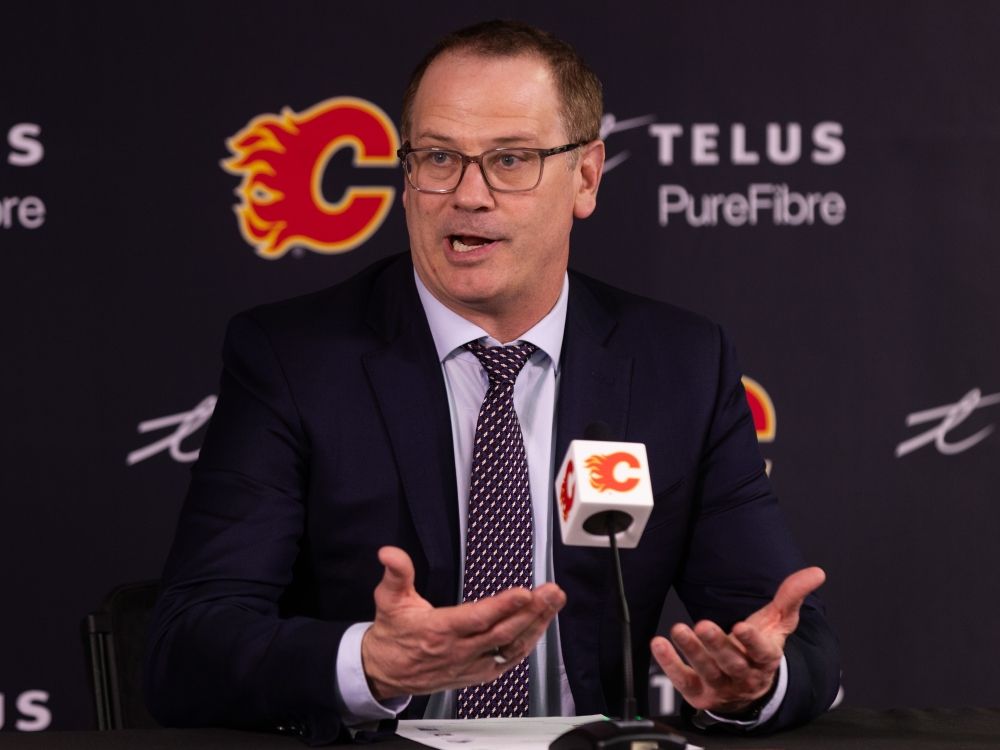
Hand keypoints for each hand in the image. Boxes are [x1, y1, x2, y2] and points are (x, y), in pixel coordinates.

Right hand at [361, 546, 565, 700]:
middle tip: (552, 592)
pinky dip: (526, 644)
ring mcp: (470, 665)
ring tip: (553, 603)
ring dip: (536, 626)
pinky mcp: (477, 674)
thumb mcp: (388, 599)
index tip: (525, 593)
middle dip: (532, 611)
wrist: (385, 672)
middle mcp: (459, 650)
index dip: (503, 606)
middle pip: (503, 633)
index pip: (477, 618)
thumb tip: (389, 553)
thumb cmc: (392, 634)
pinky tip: (540, 627)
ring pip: (510, 648)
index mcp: (439, 630)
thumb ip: (396, 574)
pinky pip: (507, 661)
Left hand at [650, 567, 825, 714]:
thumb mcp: (778, 622)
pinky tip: (659, 644)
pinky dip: (669, 664)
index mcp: (766, 659)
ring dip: (692, 651)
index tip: (741, 626)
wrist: (747, 688)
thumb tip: (816, 572)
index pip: (762, 652)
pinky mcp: (699, 693)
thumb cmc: (761, 647)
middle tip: (702, 625)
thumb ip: (792, 596)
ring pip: (707, 671)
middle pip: (731, 662)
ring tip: (678, 630)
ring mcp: (722, 687)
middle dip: (716, 645)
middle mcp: (744, 676)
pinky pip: (683, 679)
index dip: (752, 641)